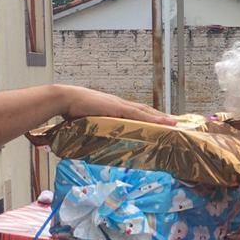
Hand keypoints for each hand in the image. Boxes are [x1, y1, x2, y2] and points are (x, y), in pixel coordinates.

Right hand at [60, 86, 177, 124]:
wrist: (65, 98)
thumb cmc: (71, 110)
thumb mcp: (86, 121)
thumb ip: (93, 128)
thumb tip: (92, 140)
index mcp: (113, 107)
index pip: (136, 111)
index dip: (149, 116)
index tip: (160, 121)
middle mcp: (119, 104)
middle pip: (145, 110)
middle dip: (159, 116)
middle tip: (174, 122)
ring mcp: (119, 105)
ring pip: (145, 111)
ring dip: (160, 117)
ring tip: (174, 122)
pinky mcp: (117, 108)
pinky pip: (138, 114)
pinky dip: (151, 118)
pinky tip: (162, 122)